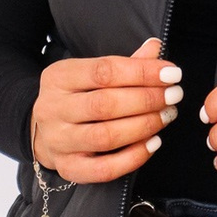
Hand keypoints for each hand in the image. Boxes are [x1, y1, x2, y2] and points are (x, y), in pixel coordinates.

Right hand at [29, 36, 182, 183]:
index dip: (142, 72)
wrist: (43, 130)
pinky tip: (153, 143)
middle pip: (105, 104)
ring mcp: (58, 141)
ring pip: (105, 137)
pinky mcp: (67, 167)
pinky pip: (104, 169)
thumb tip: (155, 48)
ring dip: (144, 126)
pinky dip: (134, 157)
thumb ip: (125, 64)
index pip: (104, 71)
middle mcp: (52, 109)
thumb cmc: (77, 97)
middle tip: (173, 96)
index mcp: (58, 77)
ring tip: (166, 116)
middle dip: (147, 100)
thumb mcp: (91, 73)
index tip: (172, 74)